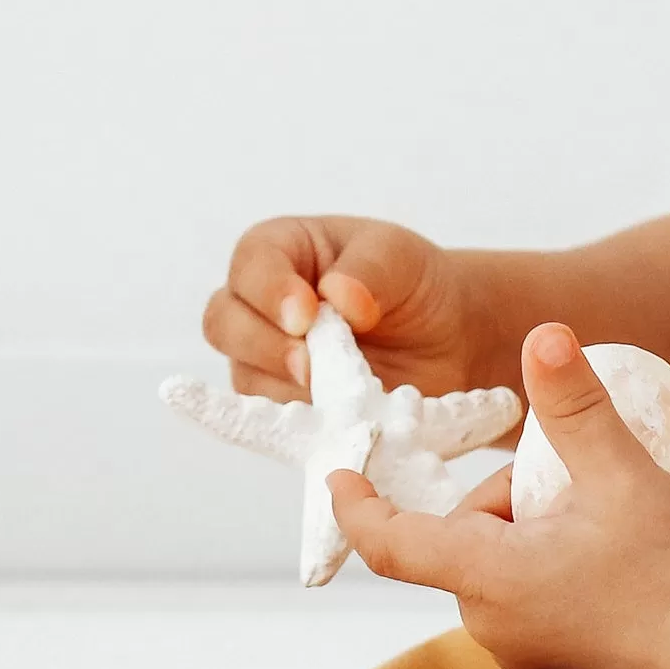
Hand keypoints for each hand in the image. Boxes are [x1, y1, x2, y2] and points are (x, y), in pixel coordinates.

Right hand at [205, 215, 495, 402]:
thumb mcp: (401, 257)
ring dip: (285, 386)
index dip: (269, 292)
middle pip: (223, 322)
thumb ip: (370, 269)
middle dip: (262, 345)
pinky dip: (304, 417)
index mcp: (281, 250)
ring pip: (243, 375)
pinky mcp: (285, 403)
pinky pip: (273, 418)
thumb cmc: (413, 284)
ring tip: (337, 389)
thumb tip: (337, 297)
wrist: (447, 338)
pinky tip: (339, 412)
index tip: (306, 315)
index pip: (250, 265)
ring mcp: (266, 357)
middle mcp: (260, 303)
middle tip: (310, 363)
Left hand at [329, 324, 669, 668]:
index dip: (358, 507)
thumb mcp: (621, 471)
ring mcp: (522, 654)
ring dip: (530, 534)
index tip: (338, 477)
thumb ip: (575, 403)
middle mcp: (492, 625)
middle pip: (464, 539)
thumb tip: (544, 334)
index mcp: (490, 578)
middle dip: (507, 500)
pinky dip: (548, 569)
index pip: (391, 543)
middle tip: (577, 488)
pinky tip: (607, 565)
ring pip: (496, 567)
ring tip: (601, 527)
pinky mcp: (552, 666)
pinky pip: (525, 600)